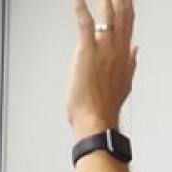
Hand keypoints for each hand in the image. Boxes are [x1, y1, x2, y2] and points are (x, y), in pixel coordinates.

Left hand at [67, 0, 136, 138]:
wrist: (97, 118)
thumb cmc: (105, 106)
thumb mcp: (124, 82)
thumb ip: (130, 63)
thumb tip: (135, 50)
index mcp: (125, 55)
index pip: (129, 24)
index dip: (127, 8)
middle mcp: (117, 49)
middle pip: (122, 15)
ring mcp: (103, 50)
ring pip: (108, 17)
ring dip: (106, 0)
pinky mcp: (87, 53)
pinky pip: (86, 26)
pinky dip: (81, 10)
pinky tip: (77, 0)